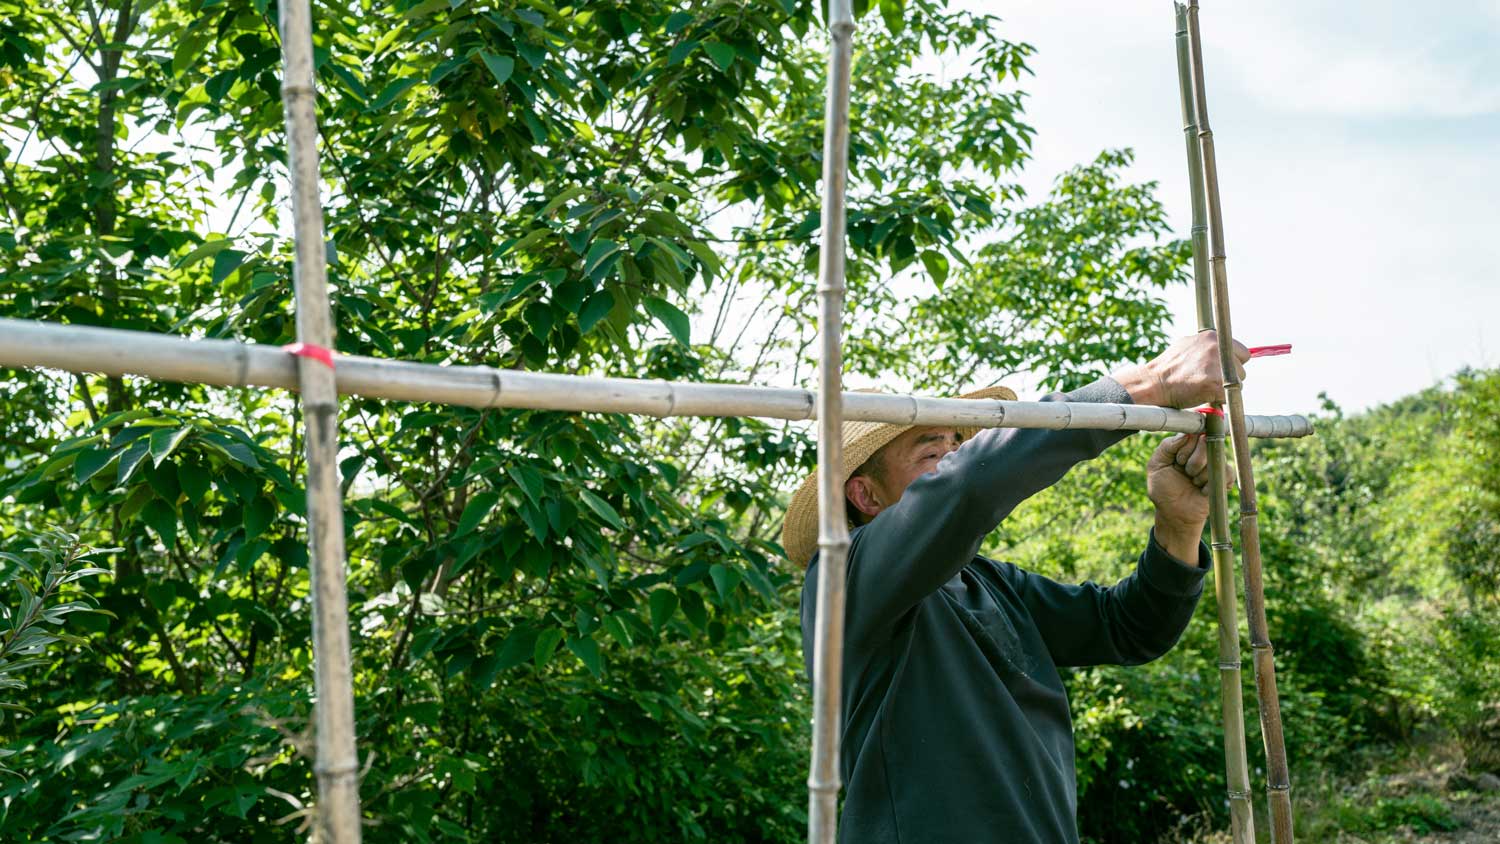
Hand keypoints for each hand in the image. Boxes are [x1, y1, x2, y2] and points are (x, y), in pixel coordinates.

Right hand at [1113, 331, 1248, 408]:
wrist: (1153, 383)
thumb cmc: (1168, 368)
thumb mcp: (1187, 346)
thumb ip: (1207, 347)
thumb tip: (1222, 349)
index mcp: (1212, 336)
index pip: (1241, 351)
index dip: (1231, 363)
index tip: (1219, 370)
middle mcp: (1218, 347)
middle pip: (1241, 368)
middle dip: (1229, 376)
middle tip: (1209, 381)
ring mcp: (1219, 365)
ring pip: (1238, 382)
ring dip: (1224, 388)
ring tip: (1202, 387)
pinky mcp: (1218, 383)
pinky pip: (1230, 396)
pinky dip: (1219, 399)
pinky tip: (1203, 395)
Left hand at [1147, 433, 1231, 556]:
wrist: (1174, 514)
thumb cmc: (1163, 489)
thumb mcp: (1156, 465)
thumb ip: (1166, 446)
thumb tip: (1186, 434)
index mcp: (1184, 444)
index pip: (1192, 432)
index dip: (1186, 446)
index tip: (1178, 460)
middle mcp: (1200, 450)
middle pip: (1205, 441)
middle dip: (1192, 461)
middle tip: (1184, 472)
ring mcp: (1214, 462)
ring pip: (1215, 458)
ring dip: (1200, 475)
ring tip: (1192, 483)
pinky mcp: (1224, 477)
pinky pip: (1226, 472)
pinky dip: (1210, 484)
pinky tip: (1202, 490)